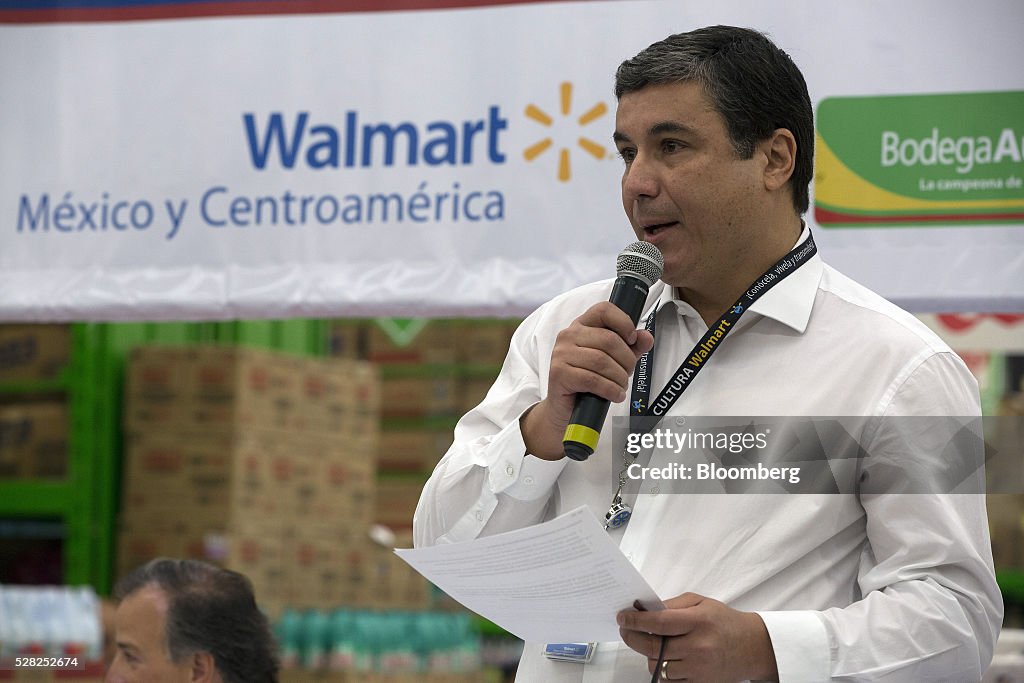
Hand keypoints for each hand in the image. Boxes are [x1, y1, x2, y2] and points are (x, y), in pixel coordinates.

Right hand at [520, 301, 653, 459]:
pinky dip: (610, 389)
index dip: (623, 322)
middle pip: (608, 340)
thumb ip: (632, 347)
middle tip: (628, 373)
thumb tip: (646, 337)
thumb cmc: (588, 381)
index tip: (632, 339)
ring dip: (619, 378)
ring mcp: (561, 354)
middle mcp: (568, 335)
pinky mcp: (559, 373)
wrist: (565, 407)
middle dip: (626, 360)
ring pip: (602, 361)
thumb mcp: (615, 361)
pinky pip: (593, 379)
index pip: (604, 310)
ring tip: (621, 387)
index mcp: (582, 325)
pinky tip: (615, 395)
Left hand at [617, 593, 777, 681]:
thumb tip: (645, 609)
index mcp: (699, 622)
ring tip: (653, 643)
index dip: (636, 621)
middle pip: (653, 647)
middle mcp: (698, 647)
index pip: (659, 623)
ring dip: (648, 654)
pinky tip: (666, 657)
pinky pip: (669, 680)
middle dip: (633, 637)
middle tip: (626, 629)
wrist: (752, 647)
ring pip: (657, 666)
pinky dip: (662, 669)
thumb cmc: (725, 621)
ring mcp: (698, 668)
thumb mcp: (701, 602)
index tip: (622, 617)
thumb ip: (672, 604)